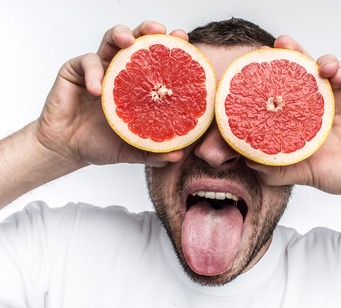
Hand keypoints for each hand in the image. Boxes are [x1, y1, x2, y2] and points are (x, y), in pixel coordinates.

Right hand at [35, 21, 186, 166]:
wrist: (68, 149)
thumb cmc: (101, 144)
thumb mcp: (131, 150)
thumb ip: (152, 152)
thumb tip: (177, 157)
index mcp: (139, 85)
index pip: (158, 61)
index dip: (172, 49)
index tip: (186, 42)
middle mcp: (121, 71)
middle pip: (137, 40)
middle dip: (149, 30)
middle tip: (161, 31)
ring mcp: (99, 68)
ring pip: (111, 39)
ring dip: (121, 35)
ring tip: (129, 41)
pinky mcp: (75, 71)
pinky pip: (86, 62)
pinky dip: (93, 73)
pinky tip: (97, 90)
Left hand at [248, 35, 340, 196]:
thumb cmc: (336, 174)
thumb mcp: (301, 172)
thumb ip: (277, 169)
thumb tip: (249, 163)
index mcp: (304, 116)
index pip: (287, 89)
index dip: (274, 75)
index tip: (257, 65)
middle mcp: (322, 102)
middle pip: (305, 71)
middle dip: (293, 53)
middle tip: (280, 43)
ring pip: (329, 68)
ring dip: (320, 61)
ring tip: (315, 65)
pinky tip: (334, 72)